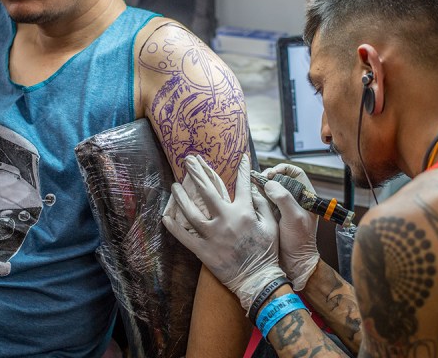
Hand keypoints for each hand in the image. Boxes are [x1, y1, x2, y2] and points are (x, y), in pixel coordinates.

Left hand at [162, 155, 285, 311]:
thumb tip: (256, 189)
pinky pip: (184, 236)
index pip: (243, 185)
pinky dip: (173, 226)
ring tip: (174, 185)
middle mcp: (226, 220)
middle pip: (207, 191)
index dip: (243, 170)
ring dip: (181, 197)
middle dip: (197, 173)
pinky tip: (165, 216)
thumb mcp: (272, 226)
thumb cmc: (268, 253)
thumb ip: (263, 205)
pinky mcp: (203, 250)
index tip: (242, 157)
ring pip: (191, 211)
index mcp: (244, 212)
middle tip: (188, 160)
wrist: (258, 280)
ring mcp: (212, 235)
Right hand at [261, 164, 319, 290]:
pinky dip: (258, 198)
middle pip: (281, 179)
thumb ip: (283, 198)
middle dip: (269, 177)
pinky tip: (251, 200)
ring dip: (261, 187)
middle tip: (259, 181)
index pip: (296, 173)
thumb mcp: (294, 218)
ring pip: (271, 189)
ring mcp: (283, 208)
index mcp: (306, 197)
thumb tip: (270, 183)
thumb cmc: (299, 242)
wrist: (293, 263)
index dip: (283, 169)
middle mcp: (295, 200)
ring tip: (253, 189)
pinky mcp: (273, 216)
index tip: (271, 174)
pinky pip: (264, 201)